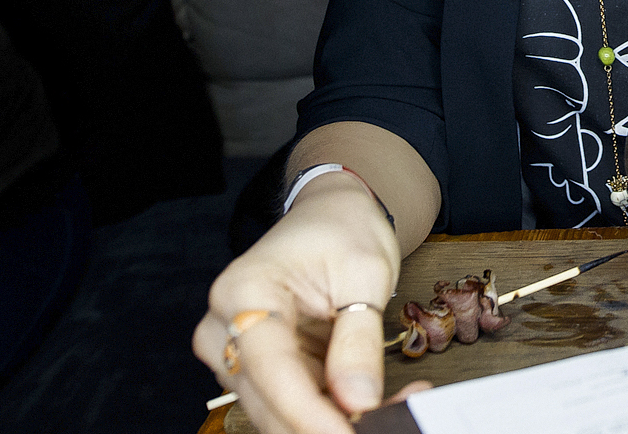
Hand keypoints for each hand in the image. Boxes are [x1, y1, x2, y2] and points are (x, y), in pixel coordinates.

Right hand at [193, 172, 426, 432]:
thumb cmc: (342, 230)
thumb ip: (358, 338)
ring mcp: (238, 356)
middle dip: (332, 421)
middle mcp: (224, 329)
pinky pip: (296, 406)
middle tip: (399, 416)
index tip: (350, 433)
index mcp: (243, 291)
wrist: (330, 217)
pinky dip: (338, 411)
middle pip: (270, 402)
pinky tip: (382, 402)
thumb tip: (357, 400)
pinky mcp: (261, 373)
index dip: (310, 413)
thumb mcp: (365, 272)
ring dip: (339, 419)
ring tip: (403, 402)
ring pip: (283, 414)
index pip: (270, 369)